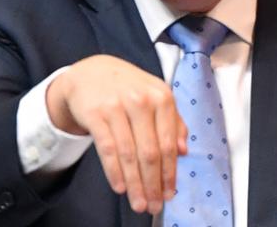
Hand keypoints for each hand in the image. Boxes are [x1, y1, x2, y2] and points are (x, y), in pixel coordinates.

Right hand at [46, 55, 186, 214]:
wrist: (92, 72)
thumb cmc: (129, 88)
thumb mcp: (156, 96)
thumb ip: (174, 121)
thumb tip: (184, 151)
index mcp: (161, 96)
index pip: (168, 143)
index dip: (170, 172)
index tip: (170, 193)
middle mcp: (141, 100)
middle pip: (149, 152)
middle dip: (153, 184)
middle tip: (154, 205)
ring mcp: (116, 106)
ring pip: (129, 154)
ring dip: (134, 184)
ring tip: (139, 203)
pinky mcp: (95, 113)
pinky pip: (107, 149)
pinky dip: (114, 172)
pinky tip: (120, 187)